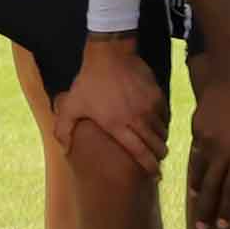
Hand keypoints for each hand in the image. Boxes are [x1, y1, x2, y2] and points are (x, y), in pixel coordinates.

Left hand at [52, 35, 168, 176]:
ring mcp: (149, 107)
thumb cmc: (89, 82)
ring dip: (161, 140)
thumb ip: (64, 129)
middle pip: (157, 145)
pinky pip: (165, 116)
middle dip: (159, 156)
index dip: (150, 166)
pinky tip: (157, 124)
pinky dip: (163, 123)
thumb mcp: (71, 104)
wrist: (109, 53)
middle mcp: (137, 119)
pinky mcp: (157, 95)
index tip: (155, 174)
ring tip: (156, 143)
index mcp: (117, 125)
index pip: (141, 153)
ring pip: (163, 131)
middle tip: (157, 160)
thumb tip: (64, 150)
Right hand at [183, 56, 229, 228]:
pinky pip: (197, 151)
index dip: (227, 211)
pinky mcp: (197, 126)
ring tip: (198, 204)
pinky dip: (197, 166)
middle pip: (210, 188)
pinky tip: (199, 174)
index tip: (224, 226)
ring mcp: (205, 137)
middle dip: (206, 211)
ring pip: (199, 171)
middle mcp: (220, 149)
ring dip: (198, 190)